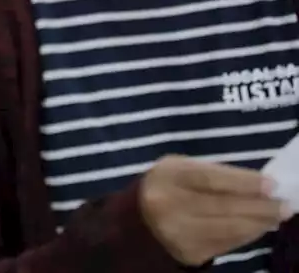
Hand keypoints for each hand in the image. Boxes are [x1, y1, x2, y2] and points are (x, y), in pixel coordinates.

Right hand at [139, 156, 289, 266]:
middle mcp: (168, 205)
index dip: (243, 183)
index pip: (210, 179)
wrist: (139, 219)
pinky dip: (246, 235)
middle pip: (223, 206)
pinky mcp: (188, 252)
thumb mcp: (181, 169)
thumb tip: (259, 185)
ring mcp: (177, 232)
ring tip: (277, 216)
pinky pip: (225, 244)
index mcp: (166, 176)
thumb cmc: (168, 186)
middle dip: (259, 206)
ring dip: (258, 223)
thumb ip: (213, 173)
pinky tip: (258, 227)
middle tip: (284, 204)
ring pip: (228, 228)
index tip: (272, 185)